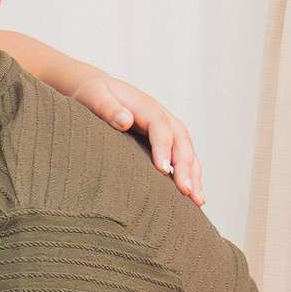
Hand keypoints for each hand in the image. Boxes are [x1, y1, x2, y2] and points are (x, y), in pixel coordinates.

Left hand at [69, 66, 204, 206]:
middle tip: (186, 191)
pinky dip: (190, 175)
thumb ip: (106, 107)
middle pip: (181, 140)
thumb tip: (125, 121)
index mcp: (145, 105)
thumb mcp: (92, 95)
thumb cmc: (92, 94)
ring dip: (194, 174)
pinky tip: (193, 196)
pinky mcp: (163, 141)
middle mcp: (161, 116)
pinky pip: (181, 157)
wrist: (96, 90)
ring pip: (187, 150)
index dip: (164, 147)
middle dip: (185, 166)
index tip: (163, 170)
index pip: (160, 126)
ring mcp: (165, 128)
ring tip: (198, 200)